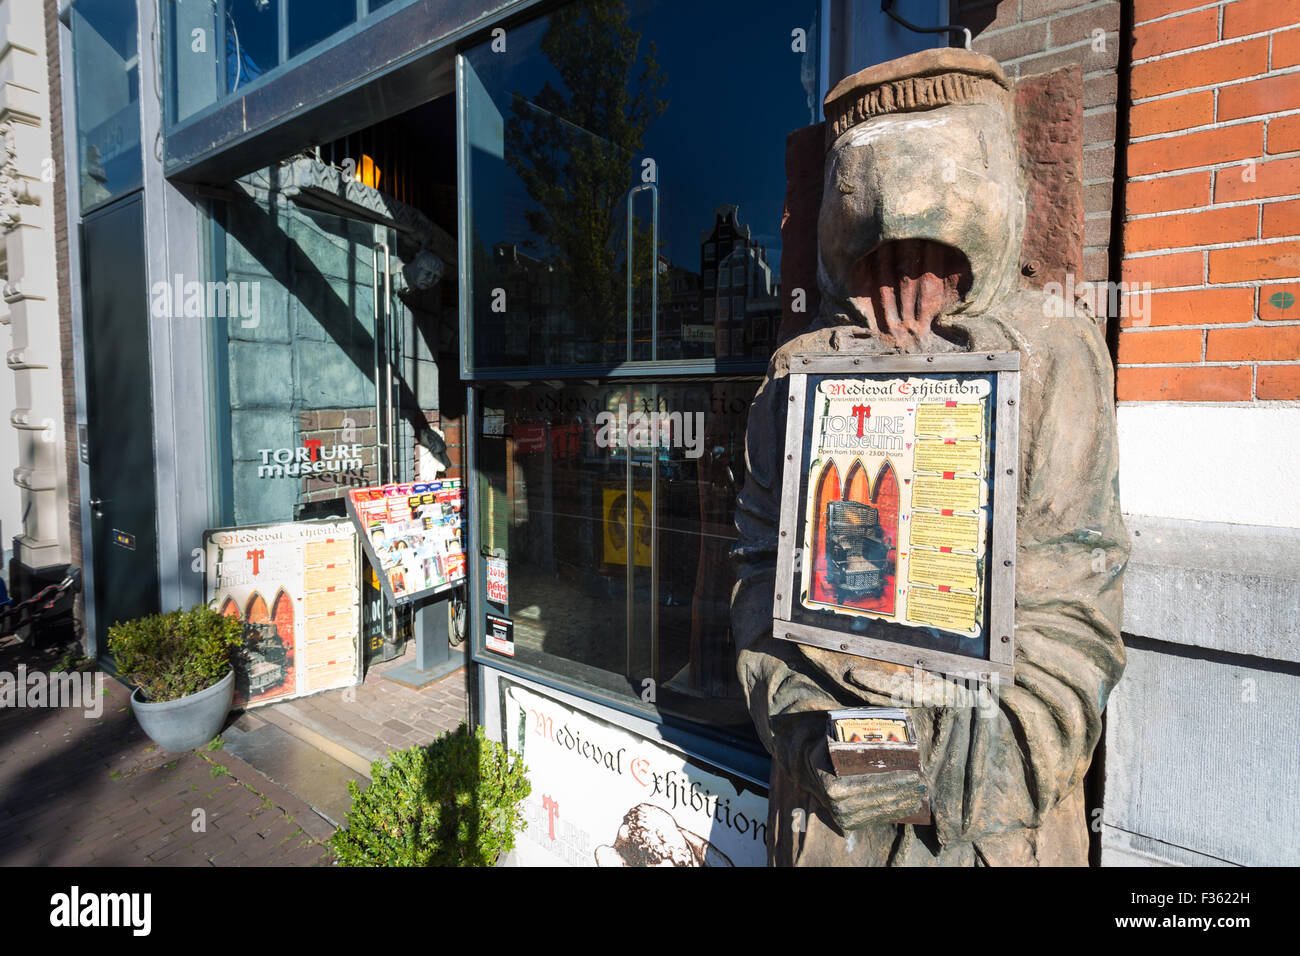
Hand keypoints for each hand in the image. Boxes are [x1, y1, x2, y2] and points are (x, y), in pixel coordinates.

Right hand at [803, 736, 926, 831]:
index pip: (873, 785)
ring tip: (919, 794)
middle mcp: (838, 806)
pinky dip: (893, 812)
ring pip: (880, 812)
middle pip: (879, 799)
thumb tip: (886, 728)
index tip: (915, 775)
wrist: (805, 768)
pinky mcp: (847, 824)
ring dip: (903, 804)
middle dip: (904, 792)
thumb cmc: (825, 749)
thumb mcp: (834, 739)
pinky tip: (908, 805)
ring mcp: (842, 818)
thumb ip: (854, 736)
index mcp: (834, 787)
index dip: (897, 781)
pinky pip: (875, 819)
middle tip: (922, 785)